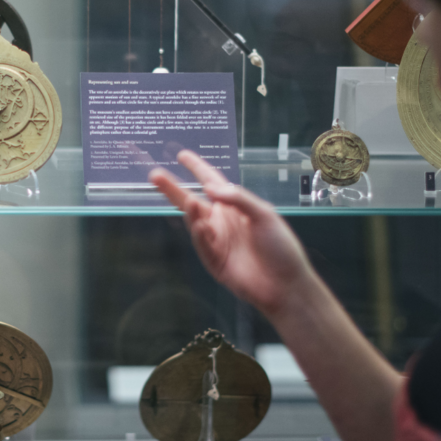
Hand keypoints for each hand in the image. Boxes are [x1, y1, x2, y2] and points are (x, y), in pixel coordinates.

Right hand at [149, 151, 315, 317]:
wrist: (286, 284)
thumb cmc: (281, 247)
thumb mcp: (264, 215)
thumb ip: (239, 198)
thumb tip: (211, 187)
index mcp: (234, 206)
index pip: (211, 182)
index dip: (197, 168)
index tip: (182, 155)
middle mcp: (221, 221)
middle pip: (191, 200)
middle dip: (172, 188)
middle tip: (155, 175)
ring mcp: (216, 241)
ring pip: (194, 222)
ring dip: (190, 211)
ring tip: (190, 200)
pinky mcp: (214, 261)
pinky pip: (203, 245)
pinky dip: (200, 235)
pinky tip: (202, 226)